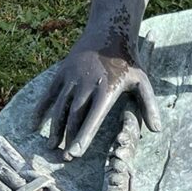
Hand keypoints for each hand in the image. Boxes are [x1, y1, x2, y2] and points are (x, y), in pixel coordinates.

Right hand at [36, 31, 160, 160]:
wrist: (109, 31)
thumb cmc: (128, 62)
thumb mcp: (143, 82)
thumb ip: (149, 106)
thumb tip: (157, 130)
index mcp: (107, 90)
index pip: (93, 118)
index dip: (83, 137)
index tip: (75, 153)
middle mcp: (86, 85)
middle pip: (74, 117)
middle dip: (69, 138)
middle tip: (66, 159)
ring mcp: (72, 78)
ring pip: (60, 107)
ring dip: (55, 128)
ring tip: (52, 147)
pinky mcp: (62, 73)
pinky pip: (48, 94)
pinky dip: (41, 110)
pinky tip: (35, 125)